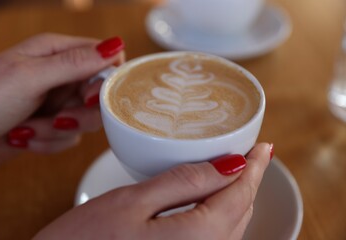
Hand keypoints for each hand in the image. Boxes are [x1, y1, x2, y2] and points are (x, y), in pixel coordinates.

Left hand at [0, 33, 124, 163]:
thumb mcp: (30, 77)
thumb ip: (75, 63)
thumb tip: (115, 46)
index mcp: (56, 52)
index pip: (103, 59)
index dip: (104, 81)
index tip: (88, 98)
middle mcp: (60, 75)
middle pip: (99, 96)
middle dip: (81, 114)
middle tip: (59, 118)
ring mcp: (57, 102)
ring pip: (86, 121)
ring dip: (58, 132)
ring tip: (30, 128)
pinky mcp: (53, 125)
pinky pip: (71, 138)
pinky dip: (50, 142)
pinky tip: (25, 137)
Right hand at [34, 143, 272, 239]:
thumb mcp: (133, 202)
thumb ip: (185, 182)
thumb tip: (229, 164)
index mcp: (196, 239)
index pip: (240, 195)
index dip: (254, 167)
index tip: (263, 146)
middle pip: (240, 211)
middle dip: (249, 179)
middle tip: (252, 151)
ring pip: (232, 226)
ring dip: (237, 195)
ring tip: (237, 168)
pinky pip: (216, 237)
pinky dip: (222, 211)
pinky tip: (213, 196)